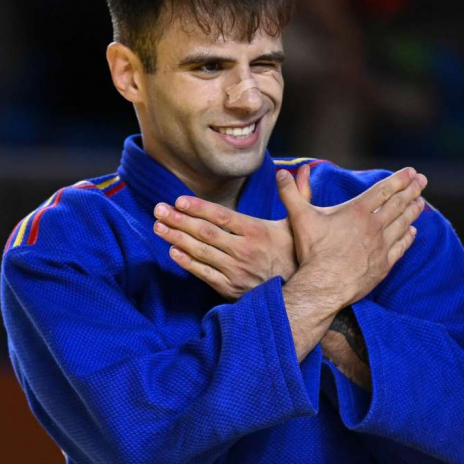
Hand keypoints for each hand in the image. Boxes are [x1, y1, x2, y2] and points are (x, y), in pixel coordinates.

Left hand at [153, 164, 313, 299]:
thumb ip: (299, 194)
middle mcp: (244, 250)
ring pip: (200, 252)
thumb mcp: (303, 223)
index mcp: (257, 231)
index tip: (178, 200)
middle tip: (158, 209)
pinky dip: (187, 263)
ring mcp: (236, 271)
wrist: (305, 294)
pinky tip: (173, 252)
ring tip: (158, 226)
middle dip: (178, 220)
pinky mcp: (231, 289)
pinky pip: (204, 274)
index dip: (198, 207)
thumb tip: (303, 168)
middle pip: (205, 232)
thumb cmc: (300, 255)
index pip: (222, 216)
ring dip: (176, 238)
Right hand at [277, 166, 425, 308]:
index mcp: (357, 211)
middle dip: (411, 190)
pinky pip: (400, 248)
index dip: (399, 180)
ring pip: (402, 224)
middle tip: (422, 181)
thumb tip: (280, 173)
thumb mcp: (299, 217)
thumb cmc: (312, 251)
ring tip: (421, 202)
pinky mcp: (383, 265)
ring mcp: (381, 246)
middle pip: (397, 204)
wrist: (323, 285)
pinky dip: (408, 238)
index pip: (383, 191)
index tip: (411, 172)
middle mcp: (373, 226)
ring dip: (413, 211)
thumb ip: (290, 194)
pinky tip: (412, 232)